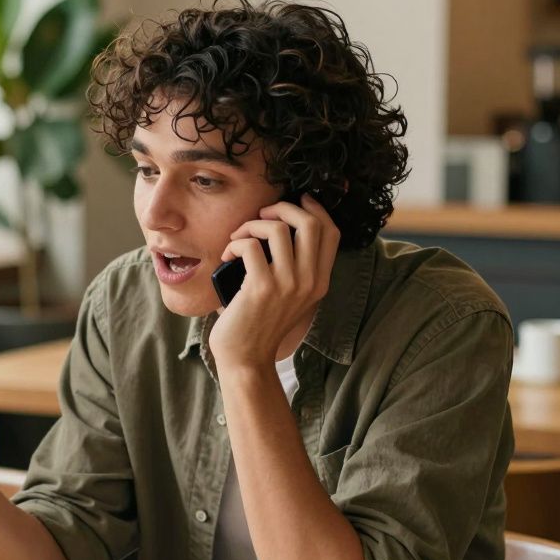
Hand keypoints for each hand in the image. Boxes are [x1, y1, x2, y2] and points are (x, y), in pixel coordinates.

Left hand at [208, 193, 339, 368]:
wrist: (246, 358)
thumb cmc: (260, 324)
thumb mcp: (290, 296)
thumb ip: (296, 268)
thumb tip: (283, 226)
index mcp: (320, 282)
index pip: (331, 232)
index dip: (316, 209)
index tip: (296, 201)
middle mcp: (309, 281)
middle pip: (310, 222)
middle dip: (283, 207)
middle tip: (262, 215)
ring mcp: (287, 284)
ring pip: (278, 228)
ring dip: (252, 225)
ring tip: (239, 238)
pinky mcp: (261, 287)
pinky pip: (251, 245)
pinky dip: (236, 243)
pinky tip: (227, 256)